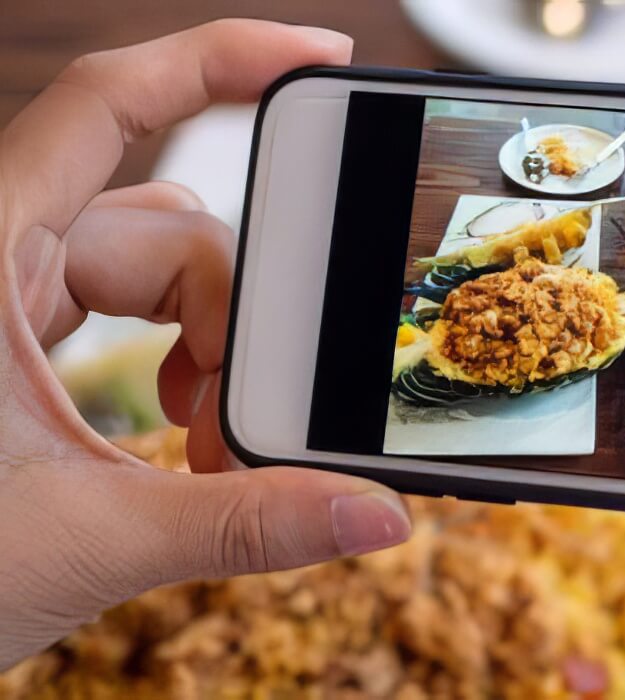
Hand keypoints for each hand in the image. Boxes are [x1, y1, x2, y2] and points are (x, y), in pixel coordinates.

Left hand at [0, 20, 411, 666]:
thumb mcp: (85, 541)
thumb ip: (244, 523)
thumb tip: (374, 515)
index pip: (108, 105)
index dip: (218, 58)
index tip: (322, 57)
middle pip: (169, 230)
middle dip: (238, 320)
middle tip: (253, 417)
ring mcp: (7, 303)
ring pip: (158, 277)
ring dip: (215, 357)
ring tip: (214, 448)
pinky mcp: (17, 347)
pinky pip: (130, 316)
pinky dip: (184, 368)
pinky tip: (191, 436)